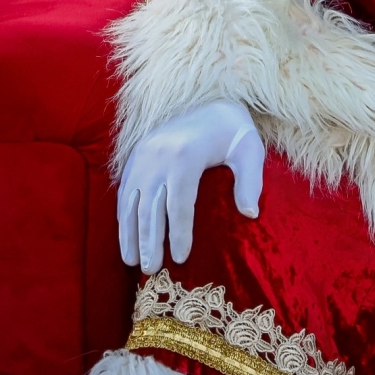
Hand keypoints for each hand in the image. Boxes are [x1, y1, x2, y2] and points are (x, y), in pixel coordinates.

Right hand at [116, 99, 264, 273]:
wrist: (214, 105)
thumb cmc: (235, 134)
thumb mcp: (250, 152)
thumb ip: (251, 181)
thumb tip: (250, 213)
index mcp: (186, 155)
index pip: (179, 205)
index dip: (178, 234)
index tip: (180, 259)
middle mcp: (158, 155)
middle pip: (150, 208)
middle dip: (150, 242)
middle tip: (151, 270)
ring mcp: (143, 154)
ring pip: (132, 202)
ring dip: (130, 234)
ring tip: (132, 262)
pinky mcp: (136, 154)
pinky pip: (125, 190)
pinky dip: (124, 216)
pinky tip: (126, 237)